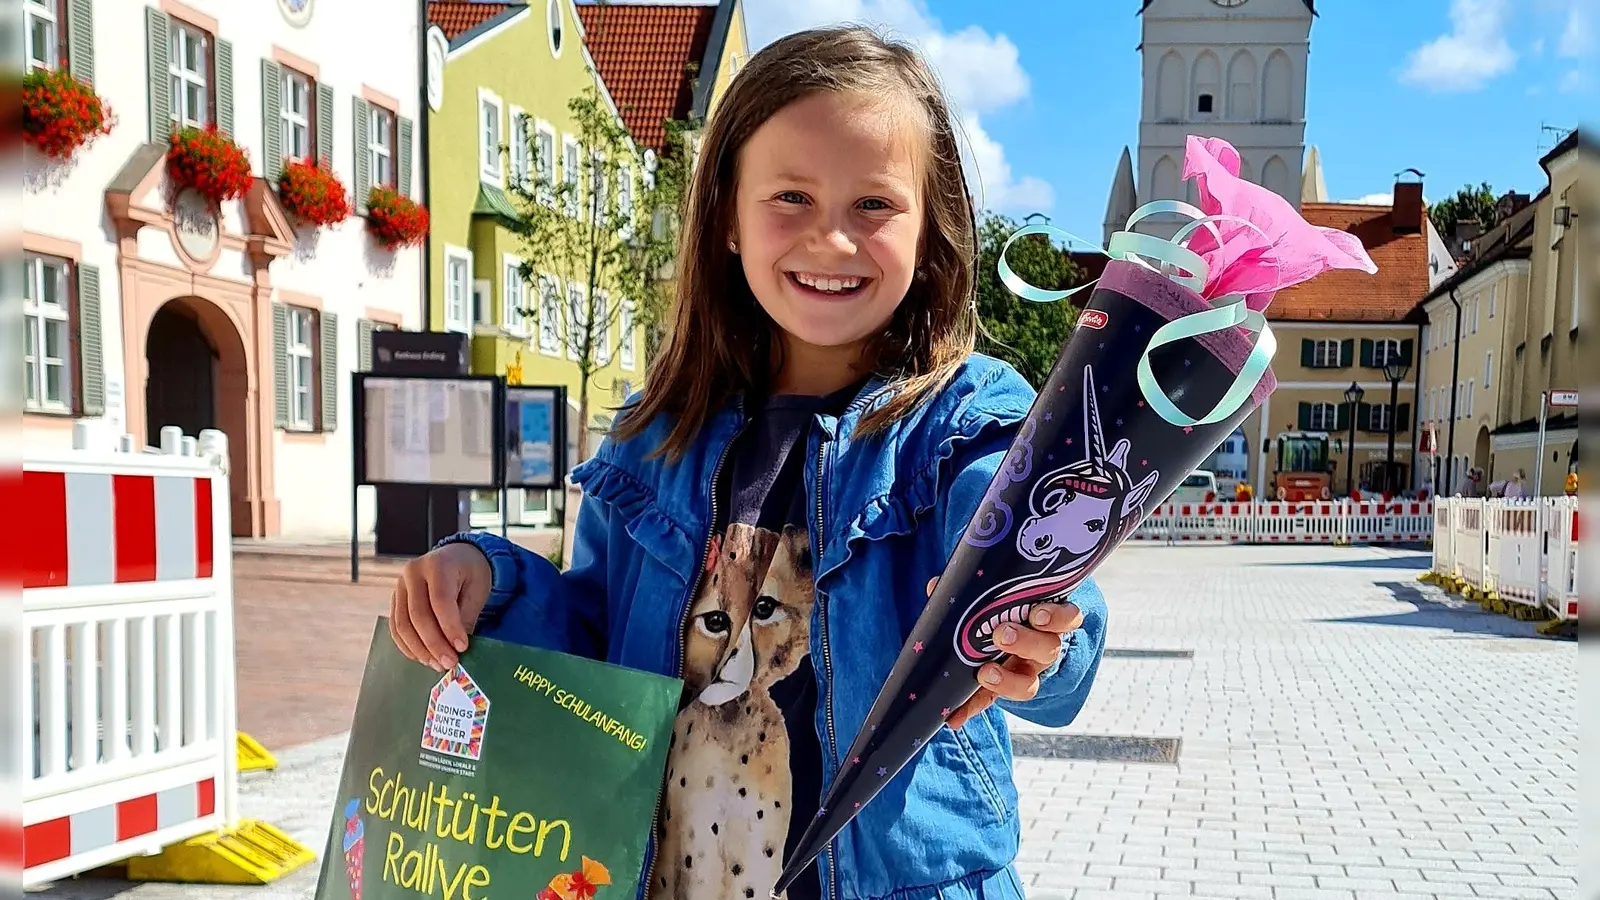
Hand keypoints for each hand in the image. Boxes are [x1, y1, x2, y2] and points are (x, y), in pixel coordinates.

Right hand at [390, 543, 492, 671]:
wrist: (456, 557)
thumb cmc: (470, 573)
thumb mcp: (477, 589)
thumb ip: (466, 616)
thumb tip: (456, 648)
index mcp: (437, 564)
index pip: (440, 600)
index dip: (449, 627)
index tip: (462, 648)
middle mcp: (412, 573)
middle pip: (418, 615)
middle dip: (434, 644)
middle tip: (449, 663)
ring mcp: (399, 586)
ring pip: (403, 625)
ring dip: (419, 649)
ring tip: (437, 664)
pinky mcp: (395, 599)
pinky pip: (396, 627)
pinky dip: (408, 646)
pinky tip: (423, 657)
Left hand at [928, 577, 1083, 729]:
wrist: (1002, 637)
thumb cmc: (1004, 611)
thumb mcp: (998, 597)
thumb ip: (974, 590)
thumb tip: (936, 585)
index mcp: (1046, 621)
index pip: (1066, 617)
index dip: (1056, 617)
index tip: (1037, 615)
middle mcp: (1041, 650)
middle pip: (1048, 649)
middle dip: (1026, 642)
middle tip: (1001, 634)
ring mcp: (1023, 674)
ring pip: (1028, 683)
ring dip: (1006, 681)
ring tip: (985, 673)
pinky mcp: (1001, 692)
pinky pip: (990, 702)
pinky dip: (970, 708)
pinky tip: (953, 717)